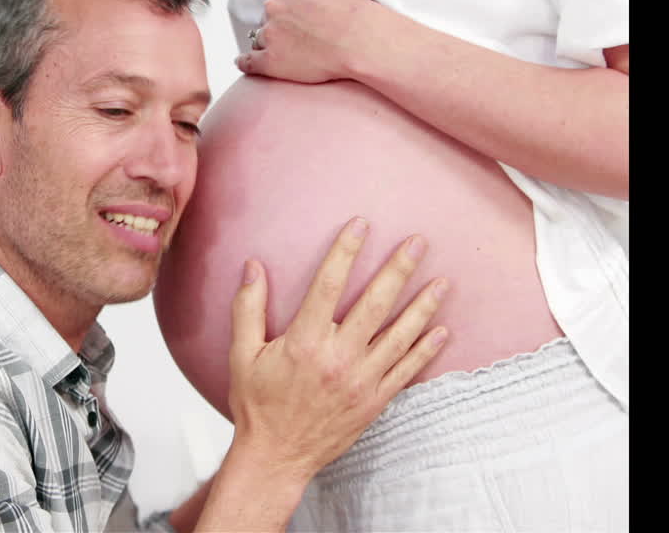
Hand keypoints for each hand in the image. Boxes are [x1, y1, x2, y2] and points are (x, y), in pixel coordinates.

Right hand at [226, 216, 447, 481]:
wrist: (275, 457)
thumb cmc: (256, 405)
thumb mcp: (242, 355)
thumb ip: (248, 308)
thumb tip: (252, 267)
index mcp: (304, 343)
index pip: (328, 285)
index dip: (345, 252)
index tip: (360, 226)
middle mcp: (338, 359)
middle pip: (375, 304)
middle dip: (398, 269)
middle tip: (418, 243)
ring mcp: (361, 381)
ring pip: (400, 336)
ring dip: (424, 306)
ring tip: (442, 281)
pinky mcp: (375, 402)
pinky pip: (407, 371)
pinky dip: (426, 350)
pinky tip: (441, 330)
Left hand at [235, 0, 383, 83]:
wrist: (362, 41)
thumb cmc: (356, 15)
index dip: (290, 9)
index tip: (299, 18)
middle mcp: (274, 6)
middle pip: (269, 16)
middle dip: (280, 25)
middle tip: (299, 37)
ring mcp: (270, 33)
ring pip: (261, 38)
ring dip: (271, 44)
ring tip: (289, 53)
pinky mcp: (269, 60)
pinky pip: (247, 61)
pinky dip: (244, 62)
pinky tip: (243, 62)